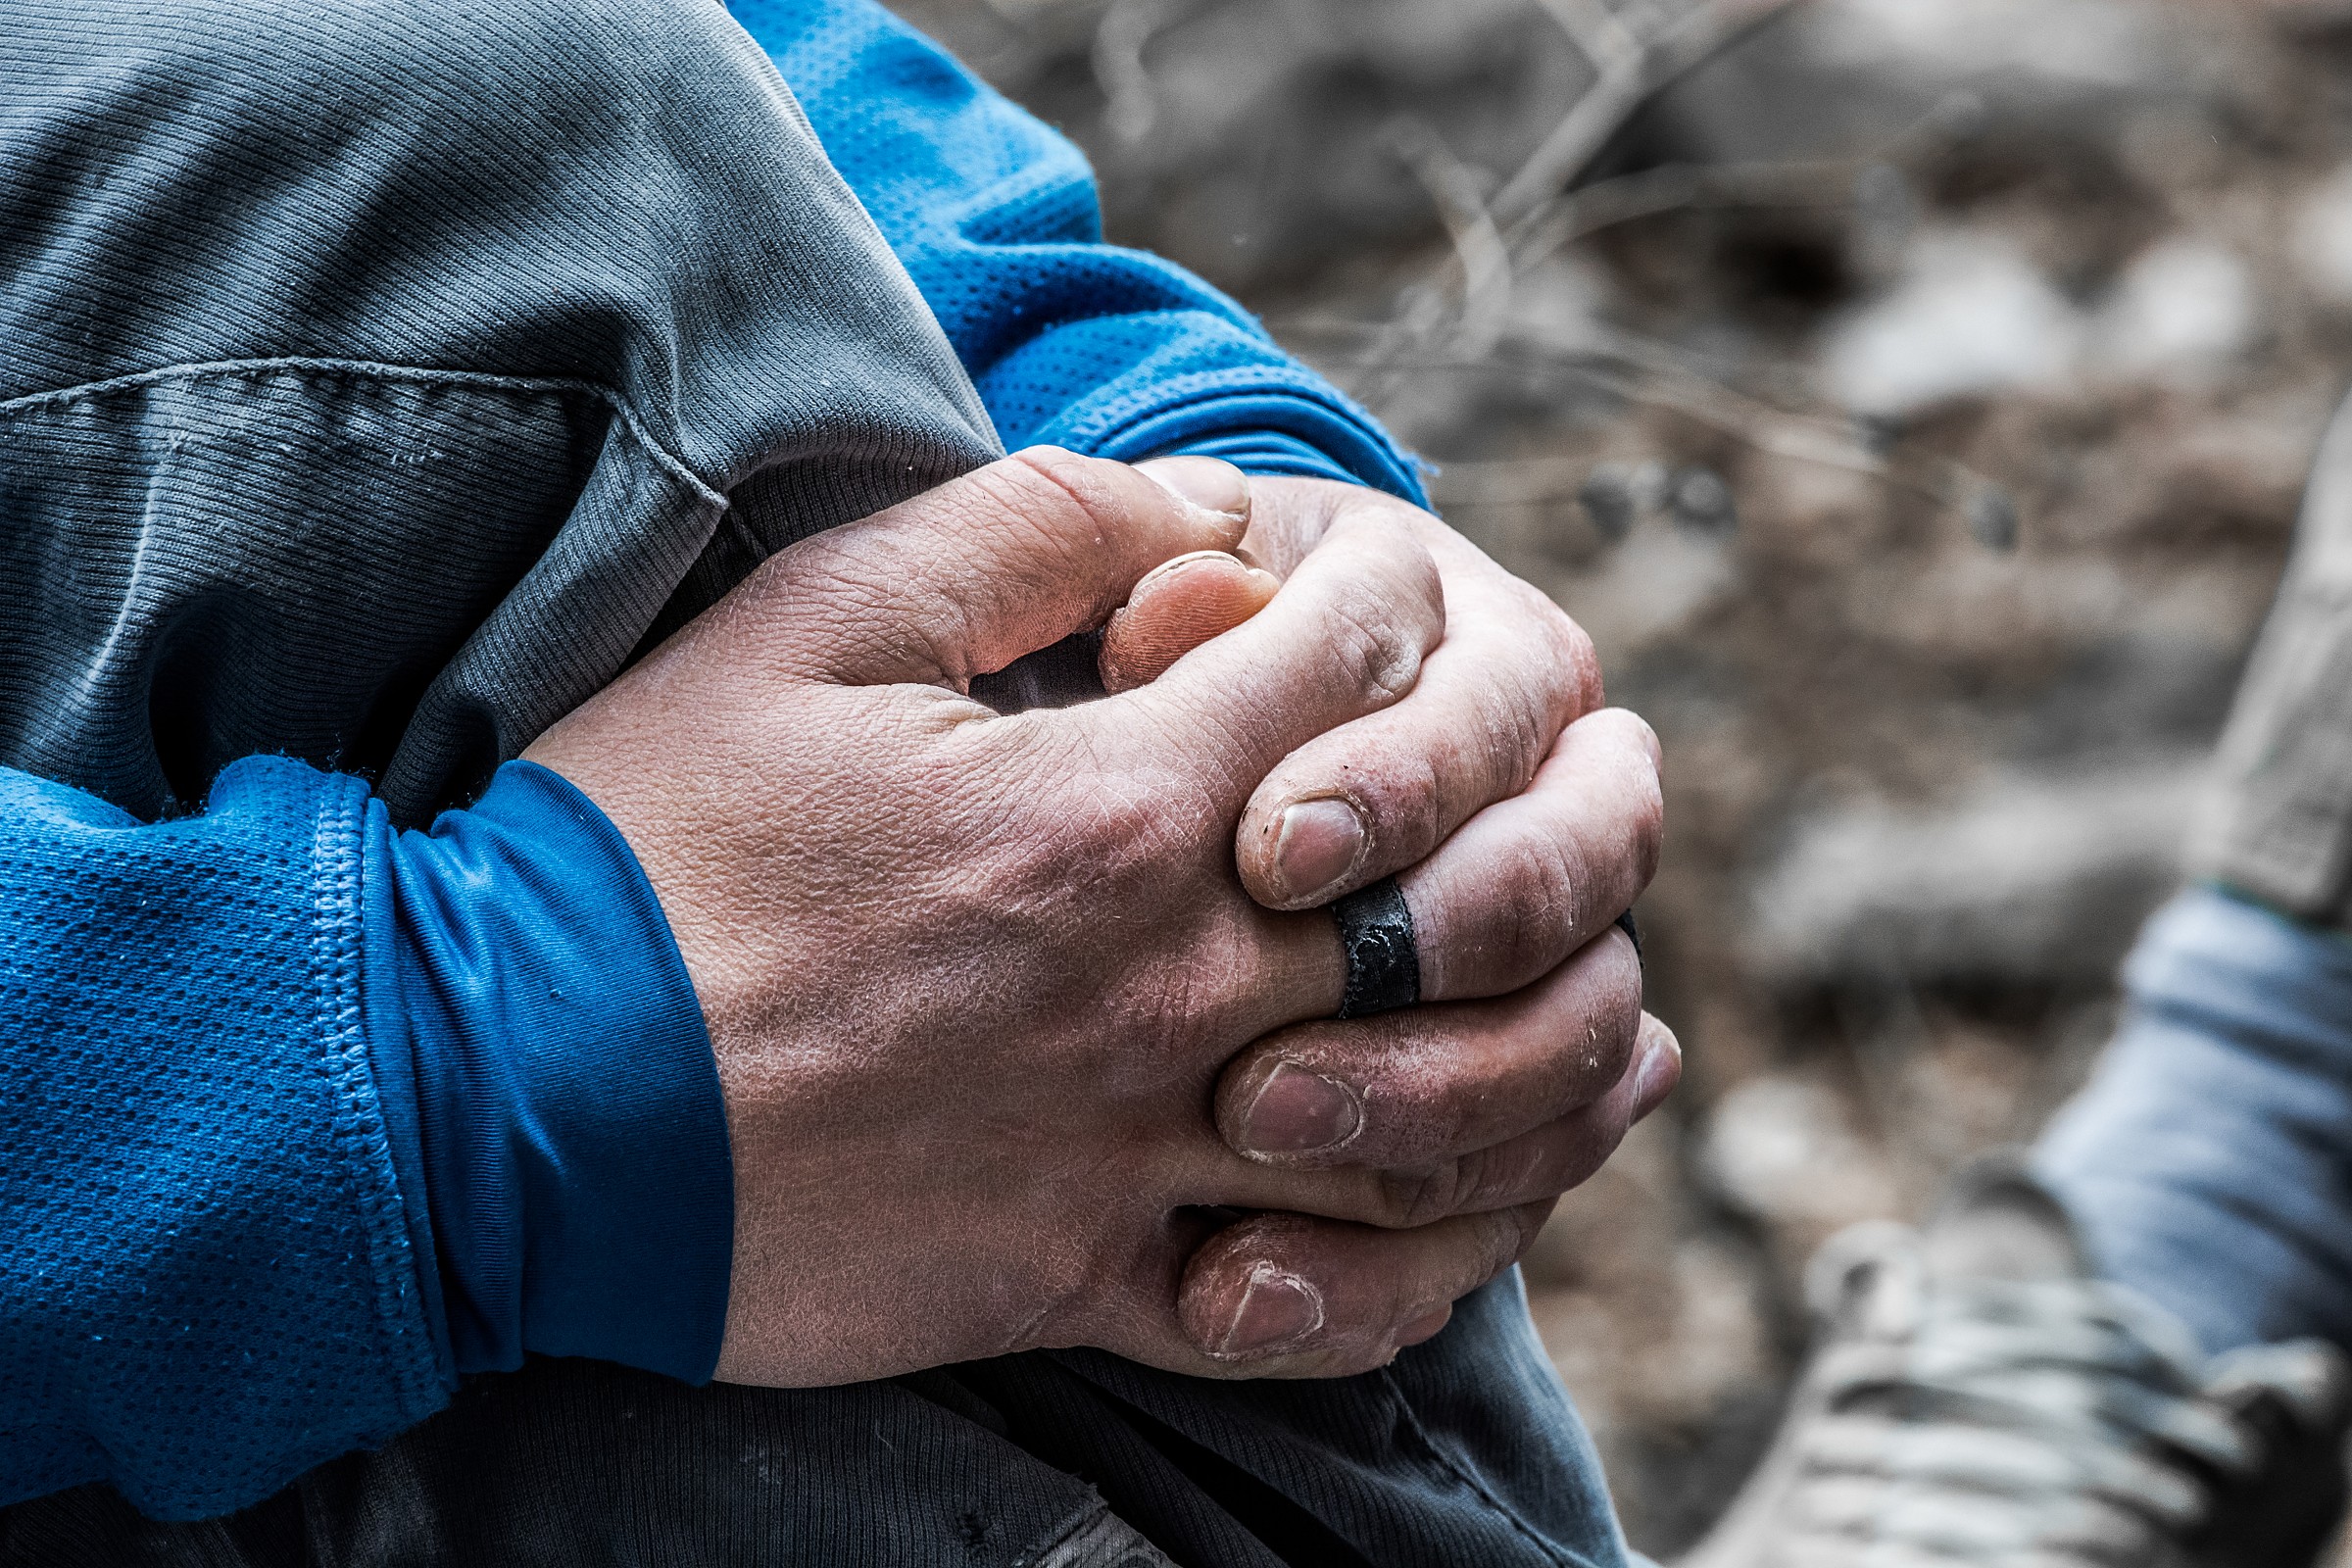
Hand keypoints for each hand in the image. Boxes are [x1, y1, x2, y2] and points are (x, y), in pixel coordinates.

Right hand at [525, 448, 1666, 1384]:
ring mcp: (1135, 1152)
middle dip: (1540, 818)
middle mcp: (1163, 984)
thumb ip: (1023, 532)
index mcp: (1110, 807)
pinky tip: (1489, 1213)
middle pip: (1456, 899)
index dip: (1390, 607)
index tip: (1381, 596)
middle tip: (1574, 790)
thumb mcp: (812, 624)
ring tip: (1622, 1019)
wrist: (501, 1098)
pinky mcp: (1084, 1279)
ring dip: (1557, 1060)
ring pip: (1438, 1120)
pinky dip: (1430, 1263)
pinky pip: (1316, 1305)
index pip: (1351, 675)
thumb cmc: (644, 849)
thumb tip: (1192, 511)